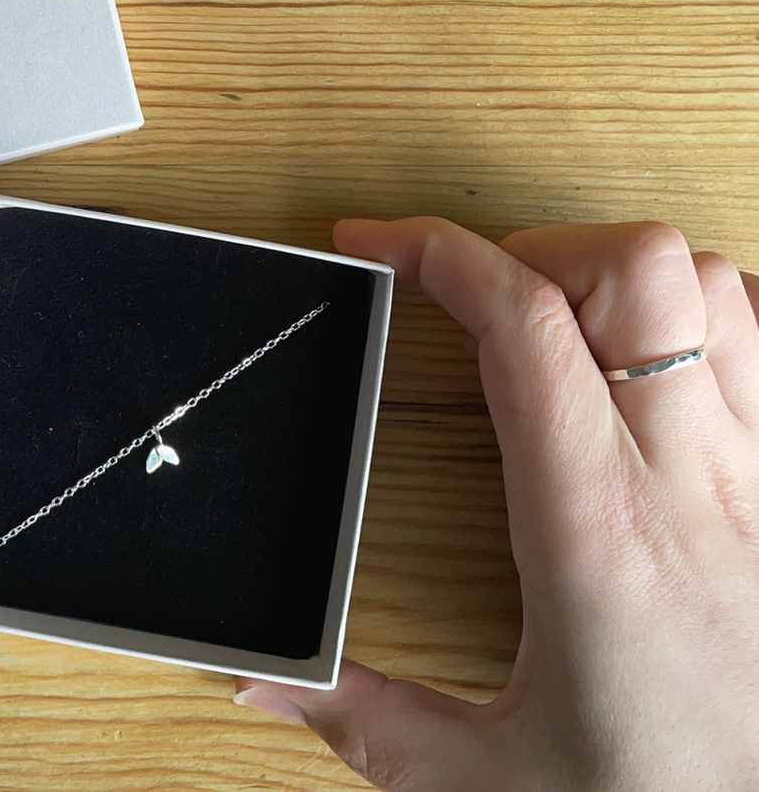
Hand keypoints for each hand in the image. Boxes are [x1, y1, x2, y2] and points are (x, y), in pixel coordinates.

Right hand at [235, 217, 758, 791]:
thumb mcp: (489, 785)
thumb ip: (365, 719)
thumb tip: (266, 679)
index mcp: (596, 534)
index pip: (522, 325)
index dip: (436, 251)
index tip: (376, 243)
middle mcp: (694, 485)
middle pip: (630, 269)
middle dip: (531, 247)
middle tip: (476, 293)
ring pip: (714, 286)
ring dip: (623, 277)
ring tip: (561, 318)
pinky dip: (713, 315)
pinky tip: (657, 357)